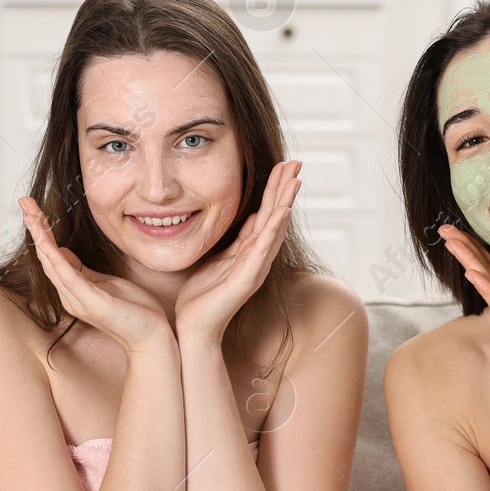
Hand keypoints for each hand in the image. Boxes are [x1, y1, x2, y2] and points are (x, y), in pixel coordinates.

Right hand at [19, 196, 172, 352]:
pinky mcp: (92, 303)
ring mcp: (79, 300)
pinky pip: (69, 277)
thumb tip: (62, 251)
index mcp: (73, 289)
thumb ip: (82, 270)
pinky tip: (46, 243)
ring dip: (41, 237)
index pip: (52, 255)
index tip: (32, 208)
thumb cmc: (134, 312)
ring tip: (30, 214)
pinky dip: (56, 258)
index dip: (41, 231)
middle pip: (46, 256)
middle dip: (35, 227)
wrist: (152, 339)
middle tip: (23, 200)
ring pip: (52, 263)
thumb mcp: (105, 283)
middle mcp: (70, 296)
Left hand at [173, 160, 301, 347]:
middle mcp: (257, 258)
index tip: (284, 164)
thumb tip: (249, 218)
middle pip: (275, 216)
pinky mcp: (246, 280)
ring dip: (285, 203)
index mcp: (248, 251)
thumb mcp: (218, 259)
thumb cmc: (201, 297)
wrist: (193, 328)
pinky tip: (281, 212)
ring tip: (296, 180)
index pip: (266, 214)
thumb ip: (234, 241)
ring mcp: (254, 268)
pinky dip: (272, 230)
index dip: (275, 189)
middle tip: (296, 162)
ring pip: (273, 230)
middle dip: (285, 188)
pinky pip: (261, 250)